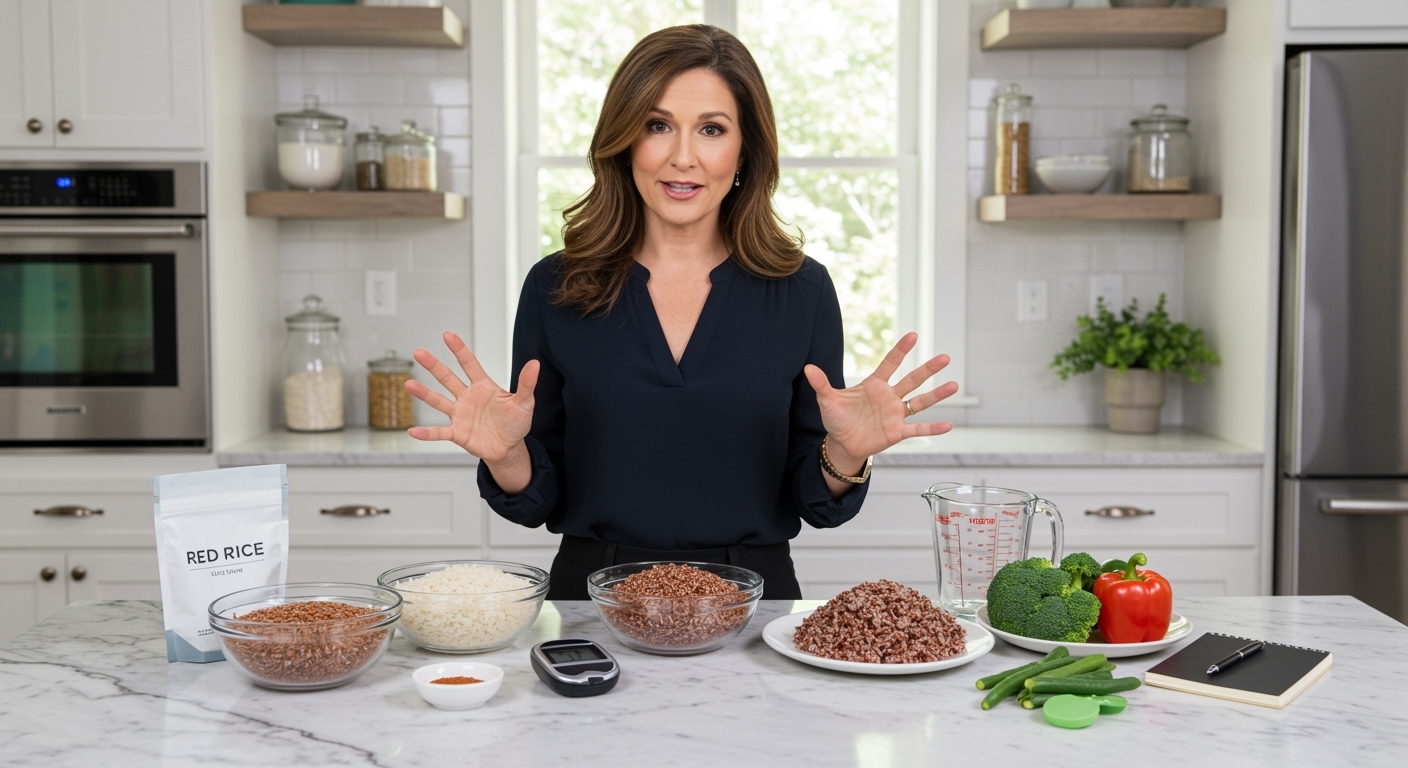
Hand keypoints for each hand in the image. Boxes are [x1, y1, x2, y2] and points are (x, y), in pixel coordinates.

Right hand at [405, 331, 539, 464]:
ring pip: (438, 401)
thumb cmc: (516, 422)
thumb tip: (535, 363)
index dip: (459, 349)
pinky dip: (427, 433)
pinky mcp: (458, 433)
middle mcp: (467, 397)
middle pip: (448, 378)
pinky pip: (440, 432)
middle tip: (418, 352)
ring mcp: (460, 414)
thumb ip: (527, 384)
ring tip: (408, 384)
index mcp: (483, 386)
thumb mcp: (524, 403)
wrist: (509, 447)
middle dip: (434, 366)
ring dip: (424, 393)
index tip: (447, 334)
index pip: (469, 364)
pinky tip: (413, 431)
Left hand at [803, 332, 957, 466]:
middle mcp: (889, 397)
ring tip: (953, 385)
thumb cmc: (837, 419)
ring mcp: (895, 414)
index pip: (890, 364)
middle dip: (928, 369)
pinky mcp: (896, 432)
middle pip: (912, 380)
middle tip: (945, 357)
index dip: (900, 350)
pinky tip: (948, 426)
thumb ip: (821, 384)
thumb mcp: (827, 400)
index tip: (913, 335)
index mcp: (874, 385)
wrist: (842, 443)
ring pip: (920, 401)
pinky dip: (931, 428)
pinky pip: (917, 429)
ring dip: (936, 395)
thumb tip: (807, 368)